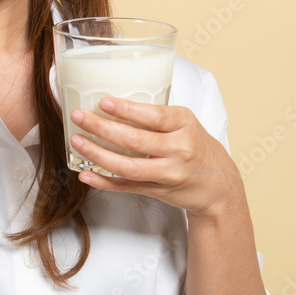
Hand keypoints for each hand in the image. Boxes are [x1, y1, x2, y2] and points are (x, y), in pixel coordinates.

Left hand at [69, 98, 243, 219]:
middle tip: (79, 117)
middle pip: (134, 141)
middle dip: (102, 128)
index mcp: (185, 125)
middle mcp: (179, 150)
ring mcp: (168, 174)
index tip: (104, 102)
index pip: (154, 116)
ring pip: (127, 167)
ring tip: (77, 141)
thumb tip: (113, 103)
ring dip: (97, 154)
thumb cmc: (197, 146)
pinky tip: (85, 173)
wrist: (219, 186)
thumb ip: (157, 116)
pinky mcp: (158, 192)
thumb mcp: (185, 123)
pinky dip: (103, 182)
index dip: (127, 110)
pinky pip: (126, 187)